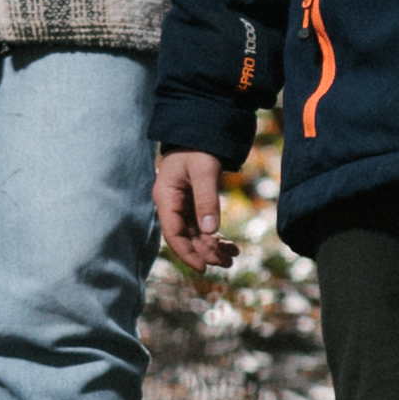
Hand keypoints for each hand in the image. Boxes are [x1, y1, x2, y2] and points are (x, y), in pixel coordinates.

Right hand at [153, 149, 232, 276]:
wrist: (199, 132)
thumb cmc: (197, 148)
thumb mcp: (204, 171)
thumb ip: (206, 199)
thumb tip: (210, 231)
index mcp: (166, 199)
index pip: (173, 233)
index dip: (187, 253)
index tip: (204, 267)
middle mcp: (171, 205)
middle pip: (186, 237)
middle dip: (205, 252)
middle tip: (227, 264)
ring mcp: (181, 206)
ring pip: (195, 234)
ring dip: (212, 247)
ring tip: (232, 257)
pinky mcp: (192, 204)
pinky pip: (202, 226)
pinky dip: (215, 236)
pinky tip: (230, 246)